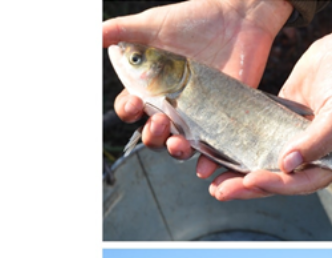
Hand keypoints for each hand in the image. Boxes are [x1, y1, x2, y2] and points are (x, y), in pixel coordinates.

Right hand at [104, 0, 292, 159]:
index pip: (131, 110)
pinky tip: (203, 166)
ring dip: (174, 150)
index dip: (128, 111)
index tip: (133, 102)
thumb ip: (121, 31)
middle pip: (154, 134)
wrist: (239, 17)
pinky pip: (215, 147)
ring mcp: (199, 114)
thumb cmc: (195, 19)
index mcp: (152, 86)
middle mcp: (173, 105)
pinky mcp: (224, 118)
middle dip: (152, 135)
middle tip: (159, 120)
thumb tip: (93, 37)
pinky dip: (207, 161)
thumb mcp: (154, 24)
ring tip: (178, 142)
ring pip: (181, 145)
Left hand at [207, 28, 331, 200]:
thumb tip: (288, 165)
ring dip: (237, 174)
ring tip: (213, 182)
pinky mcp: (274, 123)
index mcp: (328, 159)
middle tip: (221, 191)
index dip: (276, 185)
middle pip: (276, 179)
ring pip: (261, 163)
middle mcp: (308, 155)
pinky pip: (252, 139)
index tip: (251, 180)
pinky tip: (215, 153)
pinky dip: (235, 148)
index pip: (300, 182)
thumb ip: (318, 140)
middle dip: (248, 187)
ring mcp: (289, 139)